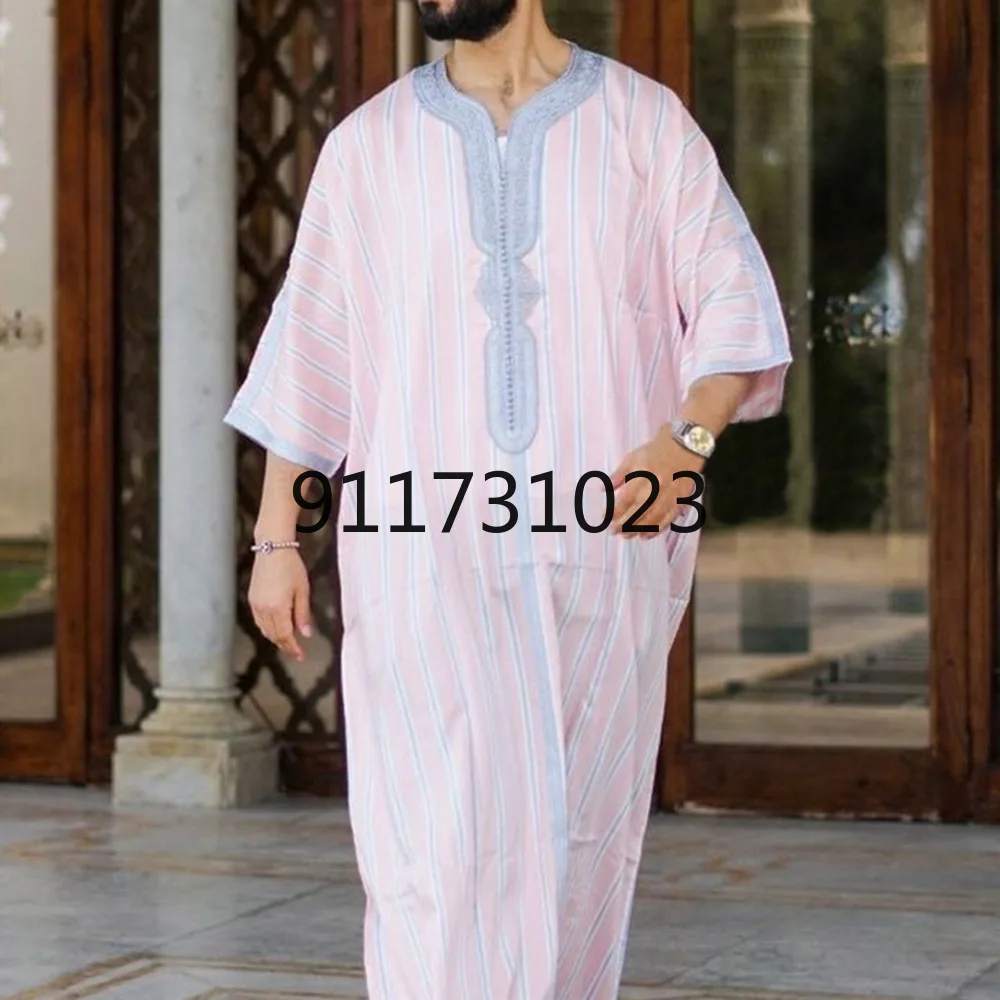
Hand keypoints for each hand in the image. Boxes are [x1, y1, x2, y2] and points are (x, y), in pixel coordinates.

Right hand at [248, 547, 312, 661]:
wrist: (273, 549)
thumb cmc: (290, 566)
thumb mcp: (303, 590)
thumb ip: (303, 614)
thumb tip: (306, 634)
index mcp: (278, 608)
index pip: (286, 635)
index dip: (293, 648)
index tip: (301, 656)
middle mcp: (264, 609)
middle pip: (274, 635)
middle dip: (285, 646)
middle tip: (296, 652)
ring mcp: (255, 604)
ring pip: (265, 630)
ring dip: (276, 638)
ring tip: (287, 642)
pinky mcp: (252, 599)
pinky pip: (258, 621)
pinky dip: (267, 629)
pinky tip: (275, 629)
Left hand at [609, 426, 704, 539]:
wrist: (685, 445)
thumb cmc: (655, 450)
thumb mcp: (633, 458)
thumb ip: (618, 475)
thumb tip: (602, 489)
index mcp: (643, 475)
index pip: (625, 499)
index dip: (614, 510)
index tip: (604, 517)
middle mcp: (657, 487)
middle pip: (638, 511)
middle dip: (624, 524)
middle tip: (614, 532)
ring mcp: (670, 495)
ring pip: (653, 518)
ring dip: (638, 530)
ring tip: (627, 536)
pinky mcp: (681, 499)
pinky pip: (669, 518)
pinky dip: (657, 529)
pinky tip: (646, 536)